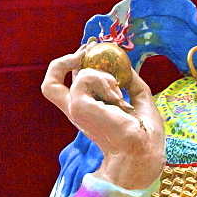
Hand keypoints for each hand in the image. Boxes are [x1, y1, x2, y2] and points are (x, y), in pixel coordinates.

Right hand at [42, 44, 164, 189]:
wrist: (144, 150)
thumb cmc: (145, 133)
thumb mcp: (140, 98)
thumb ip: (131, 81)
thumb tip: (125, 64)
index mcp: (90, 111)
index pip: (70, 85)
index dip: (75, 65)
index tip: (92, 49)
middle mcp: (79, 111)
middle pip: (50, 83)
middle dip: (68, 59)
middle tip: (90, 47)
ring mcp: (76, 110)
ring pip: (78, 76)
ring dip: (103, 75)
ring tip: (119, 92)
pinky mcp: (78, 107)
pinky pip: (84, 78)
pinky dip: (102, 79)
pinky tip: (116, 95)